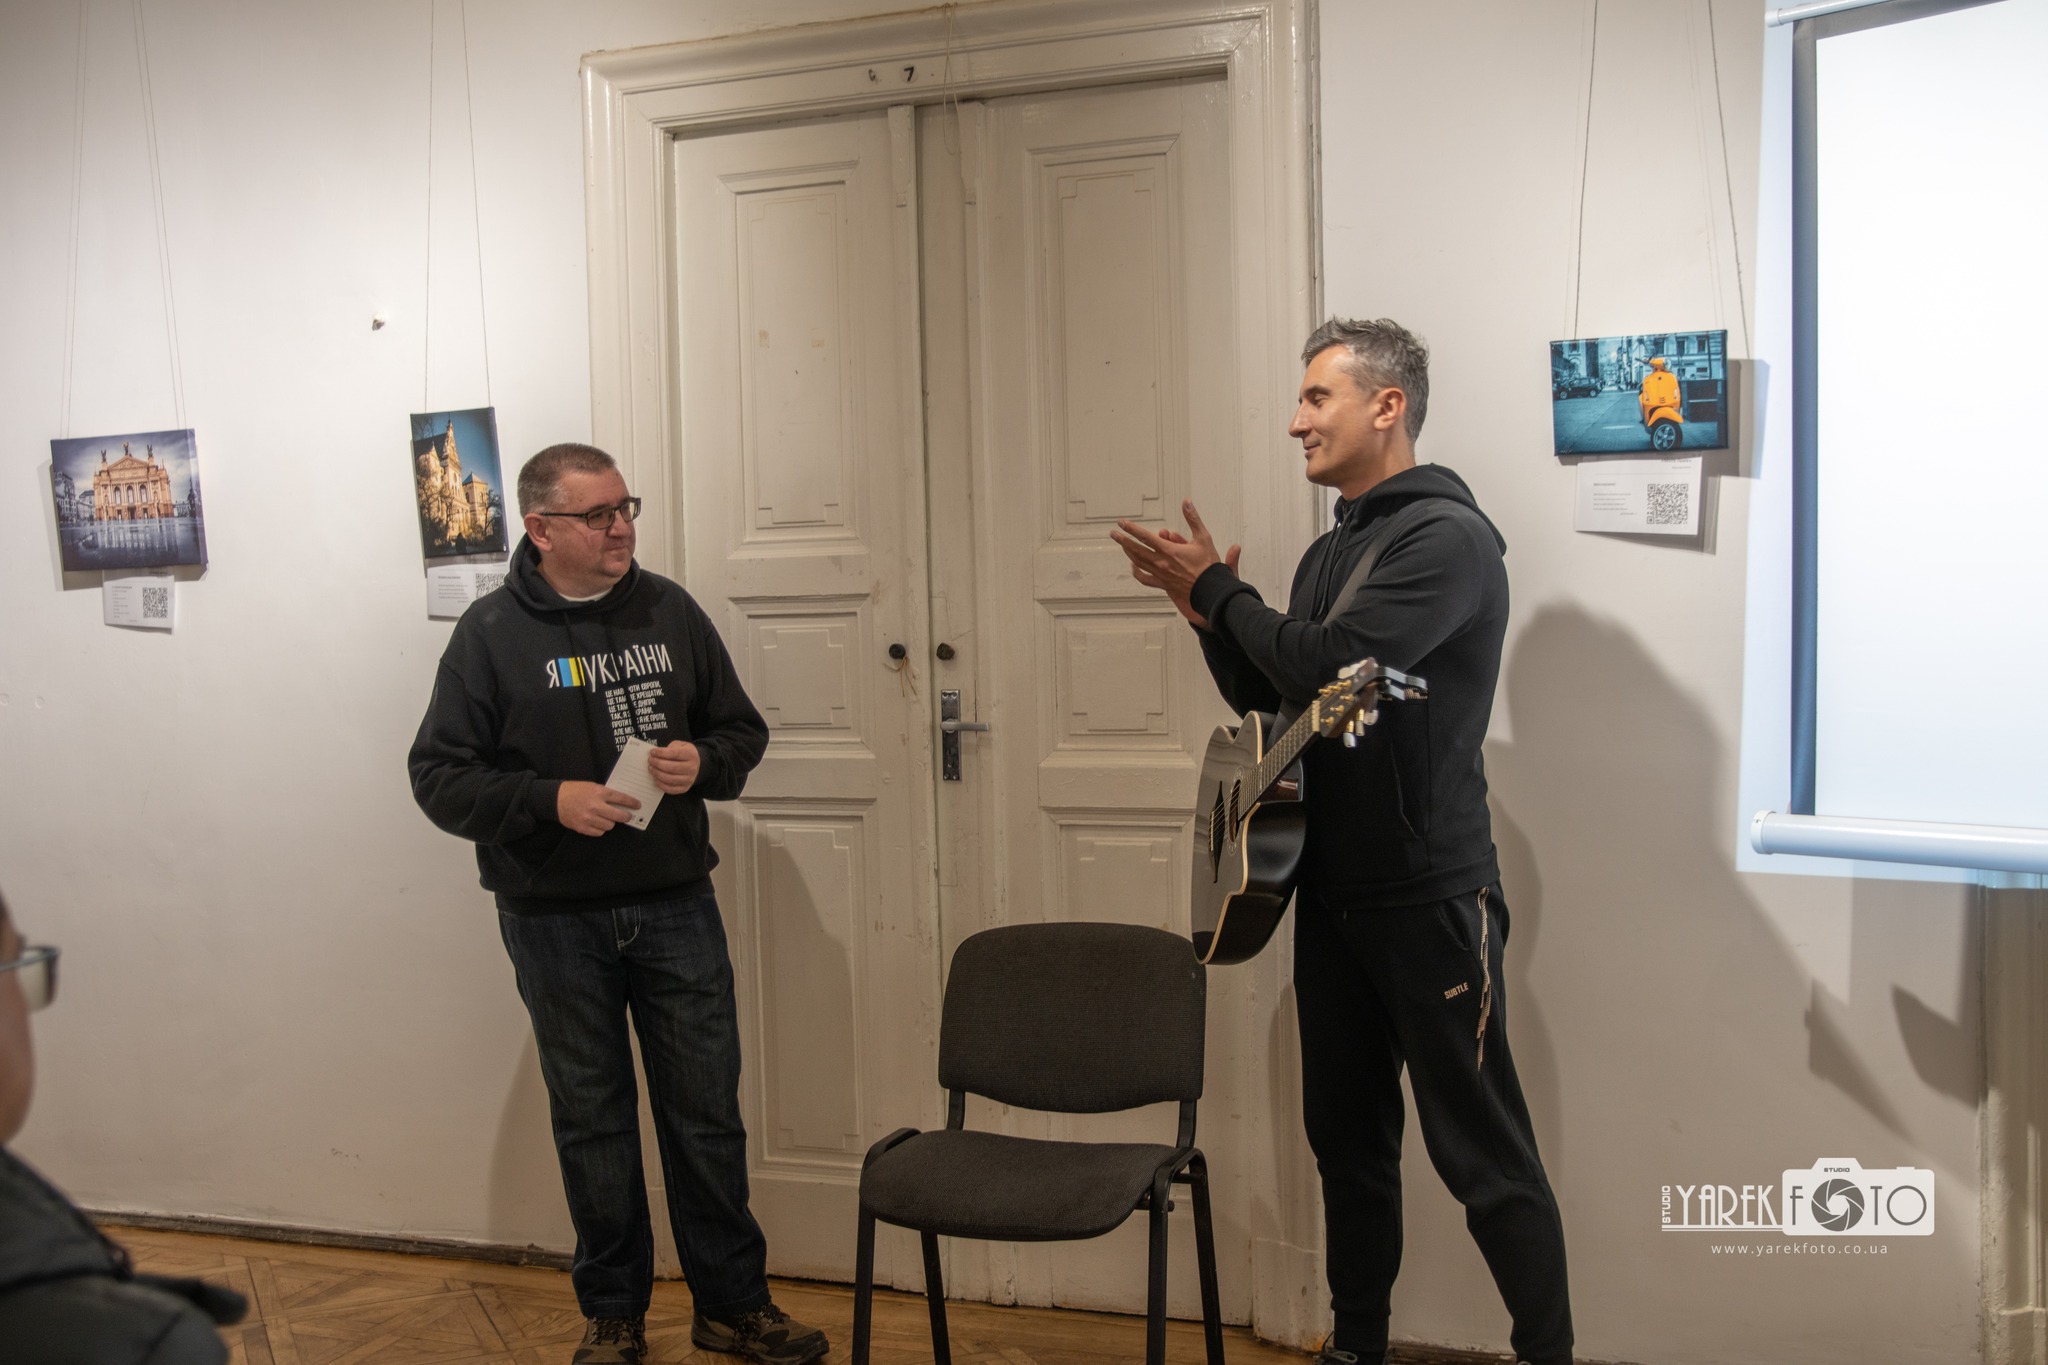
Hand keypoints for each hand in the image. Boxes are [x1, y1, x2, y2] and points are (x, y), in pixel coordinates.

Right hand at [557, 781, 640, 836]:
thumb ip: (605, 794)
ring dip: (610, 823)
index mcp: (599, 792)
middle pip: (618, 816)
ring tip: (606, 818)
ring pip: (610, 826)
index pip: (621, 798)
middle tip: (627, 816)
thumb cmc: (575, 791)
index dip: (631, 803)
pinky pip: (599, 832)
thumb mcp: (592, 786)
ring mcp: (589, 818)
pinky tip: (597, 823)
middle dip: (625, 817)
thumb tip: (620, 803)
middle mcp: (595, 806)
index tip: (637, 805)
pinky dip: (600, 829)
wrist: (555, 799)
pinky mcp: (583, 827)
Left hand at [646, 740, 700, 794]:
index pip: (674, 754)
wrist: (695, 764)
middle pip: (671, 767)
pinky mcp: (685, 788)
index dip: (661, 753)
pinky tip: (655, 778)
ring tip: (651, 768)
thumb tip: (655, 755)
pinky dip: (661, 784)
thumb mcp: (679, 745)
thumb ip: (669, 748)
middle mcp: (692, 768)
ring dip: (657, 774)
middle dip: (657, 763)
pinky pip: (671, 789)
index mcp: (691, 755)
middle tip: (650, 760)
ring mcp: (689, 779)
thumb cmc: (683, 753)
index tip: (652, 752)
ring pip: (670, 779)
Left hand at [1110, 499, 1241, 626]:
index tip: (1121, 523)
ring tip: (1122, 545)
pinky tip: (1133, 567)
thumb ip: (1193, 518)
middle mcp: (1161, 563)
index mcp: (1168, 550)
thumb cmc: (1208, 566)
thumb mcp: (1203, 537)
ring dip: (1128, 553)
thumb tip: (1187, 502)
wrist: (1211, 589)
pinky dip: (1137, 572)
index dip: (1131, 528)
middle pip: (1136, 549)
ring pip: (1138, 562)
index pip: (1144, 536)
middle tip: (1113, 534)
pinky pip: (1145, 579)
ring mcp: (1160, 575)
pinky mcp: (1163, 584)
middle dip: (1123, 540)